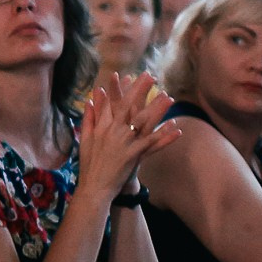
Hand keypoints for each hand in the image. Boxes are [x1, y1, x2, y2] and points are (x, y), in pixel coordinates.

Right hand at [77, 72, 180, 199]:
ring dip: (157, 109)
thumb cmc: (89, 164)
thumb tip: (91, 100)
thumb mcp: (86, 139)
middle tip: (151, 76)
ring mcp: (124, 143)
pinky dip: (164, 136)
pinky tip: (175, 128)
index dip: (122, 88)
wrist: (94, 186)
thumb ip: (89, 118)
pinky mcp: (133, 155)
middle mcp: (113, 132)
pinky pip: (151, 143)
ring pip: (143, 122)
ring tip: (168, 97)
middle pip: (129, 107)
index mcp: (102, 127)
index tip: (130, 75)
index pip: (113, 103)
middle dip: (140, 90)